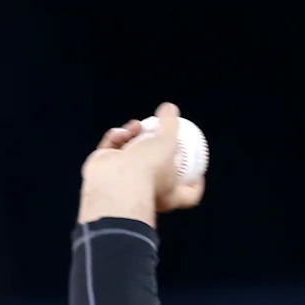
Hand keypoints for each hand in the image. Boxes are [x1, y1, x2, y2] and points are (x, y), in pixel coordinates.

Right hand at [78, 103, 204, 225]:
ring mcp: (126, 183)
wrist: (115, 180)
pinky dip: (117, 138)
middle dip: (157, 147)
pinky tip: (121, 133)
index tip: (198, 170)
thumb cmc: (147, 168)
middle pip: (157, 168)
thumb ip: (170, 123)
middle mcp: (149, 193)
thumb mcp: (167, 141)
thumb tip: (170, 108)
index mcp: (171, 196)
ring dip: (135, 135)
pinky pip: (113, 151)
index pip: (190, 195)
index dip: (196, 183)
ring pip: (132, 154)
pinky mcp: (106, 172)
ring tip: (137, 127)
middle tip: (157, 132)